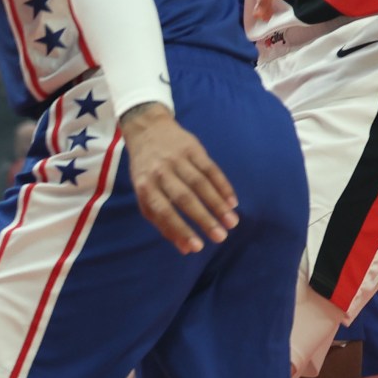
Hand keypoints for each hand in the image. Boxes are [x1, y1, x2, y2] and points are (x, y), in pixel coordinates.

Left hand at [119, 104, 238, 254]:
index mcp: (144, 185)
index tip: (198, 247)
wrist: (146, 128)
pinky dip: (223, 186)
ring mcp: (176, 158)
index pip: (163, 210)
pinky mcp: (192, 147)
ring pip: (200, 183)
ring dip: (218, 204)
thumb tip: (185, 249)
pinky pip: (210, 168)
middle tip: (221, 237)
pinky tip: (232, 202)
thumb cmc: (146, 170)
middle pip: (184, 198)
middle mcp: (159, 171)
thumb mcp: (144, 193)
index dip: (180, 229)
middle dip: (204, 219)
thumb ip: (161, 221)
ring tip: (232, 223)